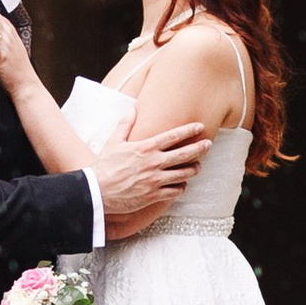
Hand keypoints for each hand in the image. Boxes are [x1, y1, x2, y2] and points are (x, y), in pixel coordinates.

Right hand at [94, 122, 209, 237]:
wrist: (96, 191)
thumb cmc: (104, 166)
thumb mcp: (113, 142)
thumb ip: (125, 125)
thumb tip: (132, 109)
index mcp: (145, 147)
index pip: (173, 136)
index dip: (189, 130)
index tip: (200, 126)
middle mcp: (154, 163)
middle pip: (185, 154)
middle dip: (200, 148)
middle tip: (208, 145)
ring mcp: (155, 180)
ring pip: (184, 174)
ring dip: (193, 169)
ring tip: (197, 167)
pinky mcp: (154, 195)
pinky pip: (175, 191)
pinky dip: (181, 187)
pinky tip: (182, 185)